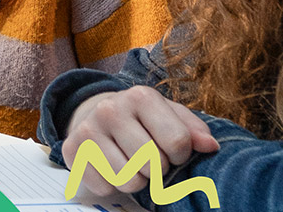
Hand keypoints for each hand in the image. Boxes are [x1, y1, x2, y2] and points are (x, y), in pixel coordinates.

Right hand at [61, 86, 217, 196]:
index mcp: (140, 96)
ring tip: (132, 164)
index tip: (173, 151)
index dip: (180, 155)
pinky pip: (104, 187)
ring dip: (136, 180)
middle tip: (151, 160)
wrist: (98, 113)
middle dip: (157, 170)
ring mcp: (88, 129)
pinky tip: (111, 166)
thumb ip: (193, 130)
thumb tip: (210, 146)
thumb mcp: (170, 115)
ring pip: (128, 179)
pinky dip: (112, 184)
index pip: (177, 141)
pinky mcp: (72, 150)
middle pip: (152, 164)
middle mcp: (111, 109)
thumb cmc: (142, 118)